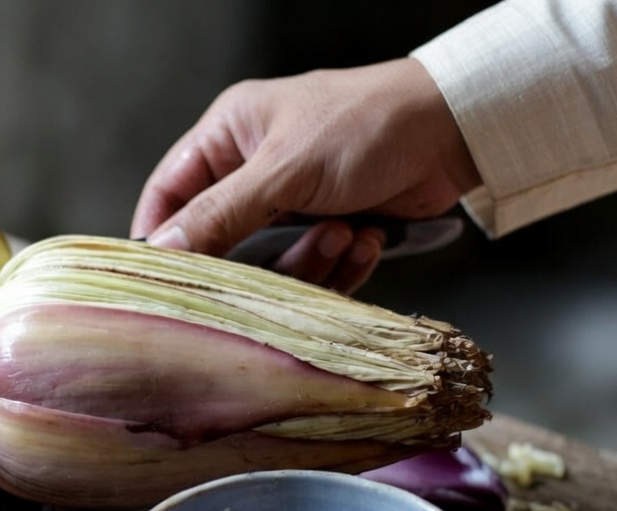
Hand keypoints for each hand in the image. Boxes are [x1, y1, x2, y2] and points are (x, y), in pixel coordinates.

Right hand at [130, 58, 479, 292]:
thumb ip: (218, 215)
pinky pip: (316, 270)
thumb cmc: (365, 125)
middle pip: (222, 241)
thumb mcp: (283, 170)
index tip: (163, 280)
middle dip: (256, 261)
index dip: (161, 237)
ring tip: (343, 232)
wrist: (454, 131)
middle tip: (283, 257)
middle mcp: (254, 170)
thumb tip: (161, 252)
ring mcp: (294, 203)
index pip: (169, 193)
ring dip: (310, 260)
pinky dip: (341, 264)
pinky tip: (364, 238)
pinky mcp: (331, 227)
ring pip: (272, 264)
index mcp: (229, 136)